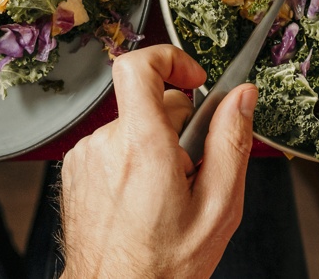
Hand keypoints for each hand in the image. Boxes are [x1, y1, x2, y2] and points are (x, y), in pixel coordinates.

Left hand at [59, 45, 257, 278]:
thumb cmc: (163, 265)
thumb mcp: (218, 206)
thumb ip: (231, 141)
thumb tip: (242, 97)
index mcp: (142, 146)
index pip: (139, 66)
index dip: (170, 59)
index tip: (195, 80)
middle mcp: (106, 144)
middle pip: (149, 102)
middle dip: (178, 125)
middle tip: (192, 169)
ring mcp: (85, 157)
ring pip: (133, 126)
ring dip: (154, 147)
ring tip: (165, 194)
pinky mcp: (75, 170)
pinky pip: (112, 146)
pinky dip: (131, 162)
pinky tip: (142, 199)